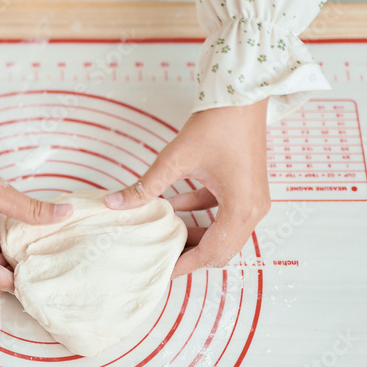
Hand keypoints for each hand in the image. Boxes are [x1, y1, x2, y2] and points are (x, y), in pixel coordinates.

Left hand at [103, 100, 269, 277]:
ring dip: (194, 235)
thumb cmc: (218, 123)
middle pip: (221, 251)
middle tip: (159, 256)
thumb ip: (145, 187)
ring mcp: (253, 200)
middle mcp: (253, 210)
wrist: (243, 95)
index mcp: (241, 210)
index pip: (210, 253)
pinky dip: (200, 215)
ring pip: (222, 234)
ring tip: (162, 235)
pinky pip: (223, 214)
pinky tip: (172, 208)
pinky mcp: (247, 189)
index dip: (183, 265)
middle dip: (189, 254)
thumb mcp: (175, 159)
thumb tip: (113, 203)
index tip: (160, 271)